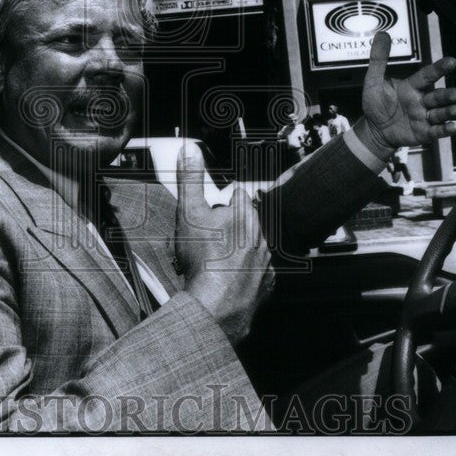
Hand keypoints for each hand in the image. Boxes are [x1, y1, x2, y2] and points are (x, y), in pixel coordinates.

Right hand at [174, 142, 273, 344]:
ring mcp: (266, 263)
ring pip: (253, 248)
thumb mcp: (189, 212)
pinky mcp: (266, 286)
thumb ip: (190, 180)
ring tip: (215, 260)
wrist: (217, 305)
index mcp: (244, 215)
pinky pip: (257, 274)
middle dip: (231, 226)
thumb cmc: (203, 258)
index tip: (214, 207)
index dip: (223, 200)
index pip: (238, 196)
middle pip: (246, 223)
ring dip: (239, 250)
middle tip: (209, 237)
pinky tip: (228, 279)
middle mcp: (261, 236)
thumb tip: (189, 150)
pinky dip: (245, 274)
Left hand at [358, 31, 455, 157]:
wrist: (374, 130)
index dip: (439, 69)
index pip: (428, 75)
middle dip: (450, 95)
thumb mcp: (373, 81)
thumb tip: (382, 34)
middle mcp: (422, 100)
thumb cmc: (376, 104)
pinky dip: (446, 129)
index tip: (452, 61)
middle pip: (439, 96)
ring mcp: (424, 117)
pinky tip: (454, 127)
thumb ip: (379, 59)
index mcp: (412, 86)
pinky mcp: (424, 132)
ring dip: (451, 111)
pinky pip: (437, 131)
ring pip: (441, 113)